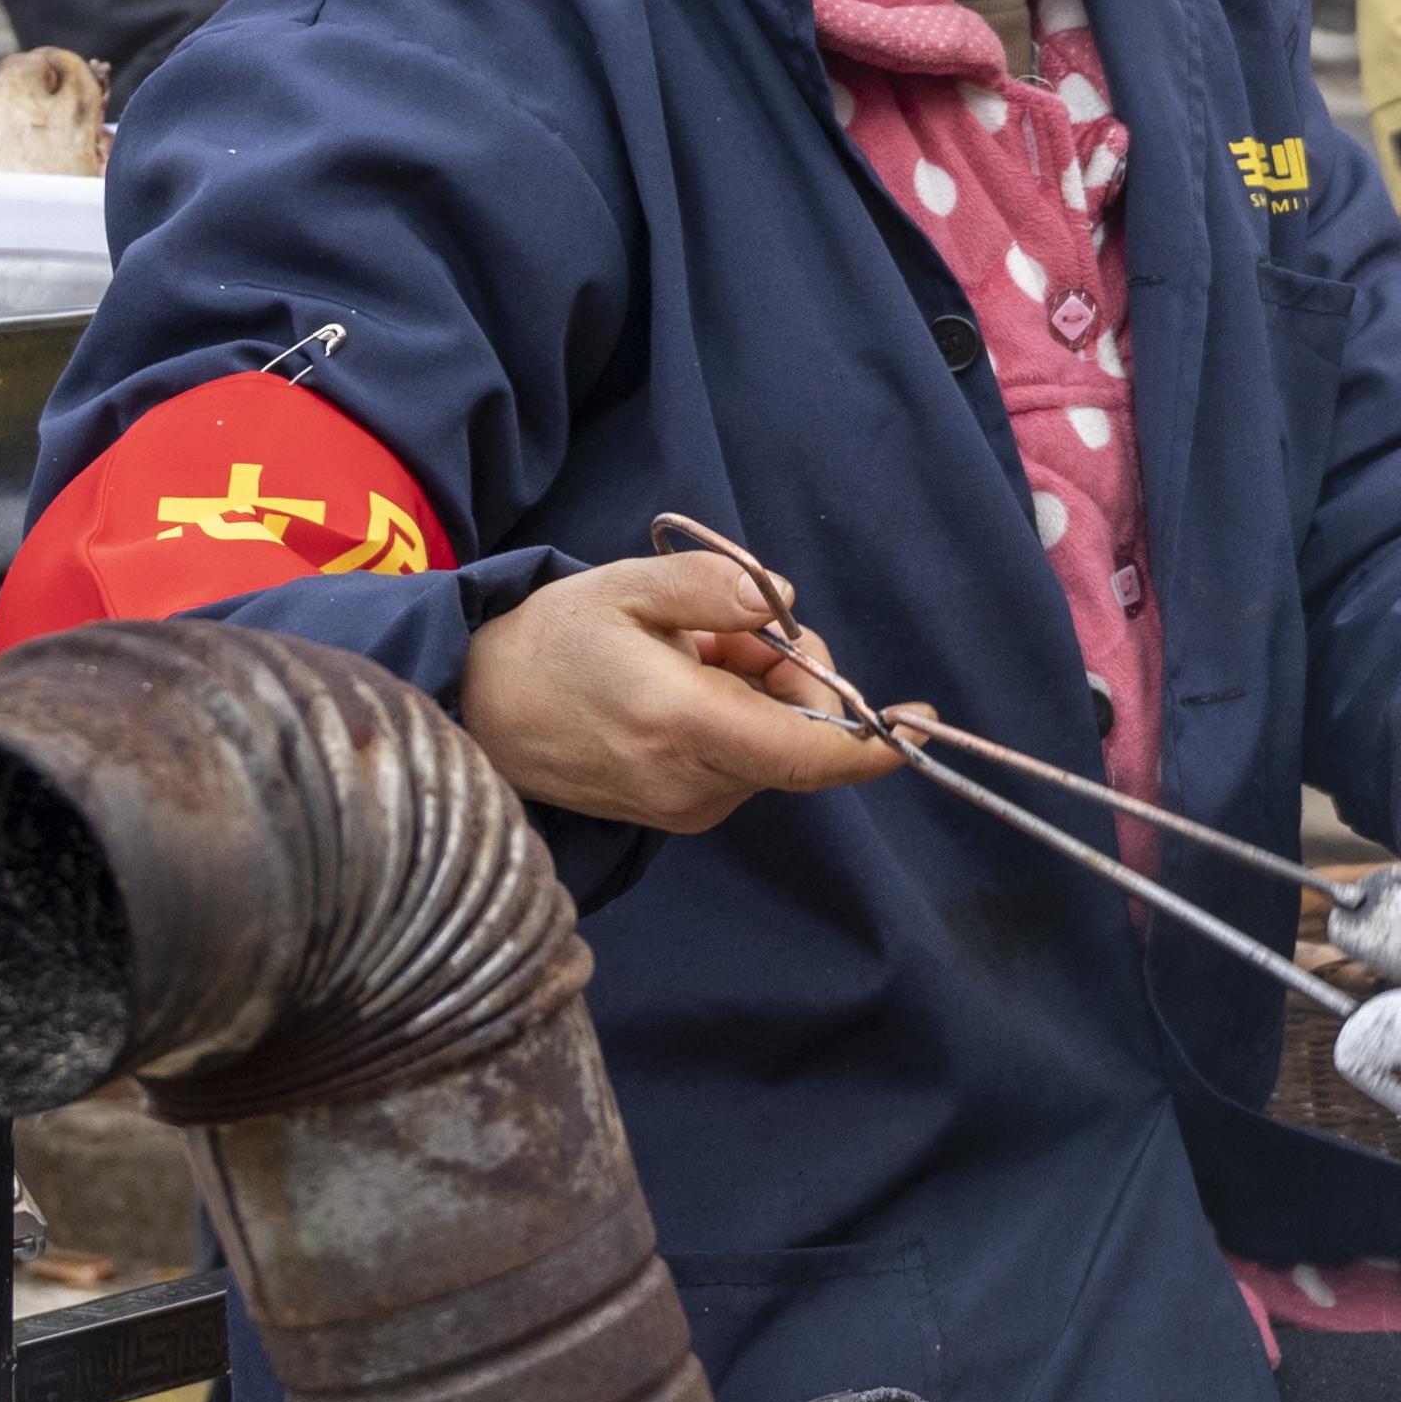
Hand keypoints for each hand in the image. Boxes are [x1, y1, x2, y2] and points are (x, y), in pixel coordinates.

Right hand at [454, 550, 916, 832]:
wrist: (475, 712)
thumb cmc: (551, 643)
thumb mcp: (624, 586)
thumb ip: (710, 585)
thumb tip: (782, 603)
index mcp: (683, 727)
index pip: (806, 755)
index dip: (874, 743)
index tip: (925, 720)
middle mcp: (693, 784)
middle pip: (798, 730)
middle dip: (787, 670)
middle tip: (722, 630)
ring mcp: (685, 809)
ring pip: (773, 742)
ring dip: (755, 691)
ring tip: (683, 657)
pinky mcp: (677, 816)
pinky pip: (743, 759)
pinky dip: (734, 717)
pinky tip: (677, 689)